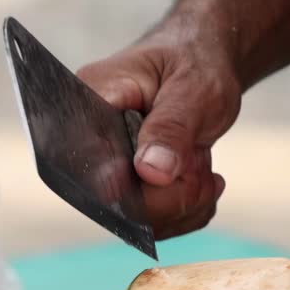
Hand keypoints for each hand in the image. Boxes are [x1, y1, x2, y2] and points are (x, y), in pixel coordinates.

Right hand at [77, 26, 241, 238]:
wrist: (200, 65)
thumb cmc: (194, 64)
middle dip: (170, 196)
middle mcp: (86, 141)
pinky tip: (201, 183)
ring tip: (203, 167)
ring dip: (183, 205)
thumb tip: (150, 172)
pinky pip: (153, 225)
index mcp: (88, 101)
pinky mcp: (125, 191)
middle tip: (203, 167)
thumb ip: (172, 127)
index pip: (86, 159)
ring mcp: (104, 170)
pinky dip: (186, 212)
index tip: (167, 178)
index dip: (122, 183)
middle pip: (111, 200)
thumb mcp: (194, 88)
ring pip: (137, 221)